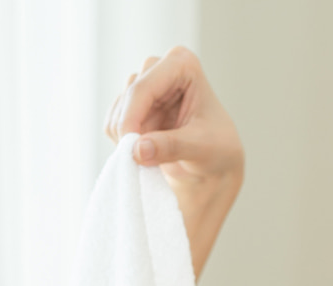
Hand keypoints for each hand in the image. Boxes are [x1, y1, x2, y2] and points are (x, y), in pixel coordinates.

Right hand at [104, 47, 243, 276]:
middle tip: (141, 159)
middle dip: (132, 127)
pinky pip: (115, 121)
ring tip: (153, 159)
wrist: (216, 173)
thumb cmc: (218, 160)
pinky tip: (145, 154)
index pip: (145, 81)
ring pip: (118, 108)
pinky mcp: (136, 105)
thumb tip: (136, 149)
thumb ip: (170, 148)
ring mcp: (147, 85)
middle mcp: (164, 67)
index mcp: (185, 65)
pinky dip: (124, 141)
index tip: (130, 145)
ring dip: (129, 136)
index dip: (136, 112)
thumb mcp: (200, 153)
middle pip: (127, 93)